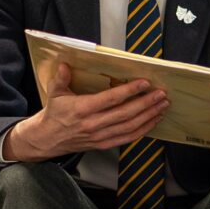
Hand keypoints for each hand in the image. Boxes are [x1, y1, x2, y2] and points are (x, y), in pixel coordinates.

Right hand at [3, 63, 168, 160]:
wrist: (47, 139)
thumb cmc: (54, 114)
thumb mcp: (55, 93)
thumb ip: (61, 78)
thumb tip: (65, 64)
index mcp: (82, 109)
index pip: (110, 99)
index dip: (129, 91)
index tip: (144, 83)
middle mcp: (93, 124)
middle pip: (125, 114)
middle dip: (146, 103)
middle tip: (161, 93)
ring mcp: (100, 136)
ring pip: (129, 127)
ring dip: (149, 115)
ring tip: (162, 105)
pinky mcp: (104, 144)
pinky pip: (127, 138)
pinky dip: (143, 130)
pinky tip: (153, 120)